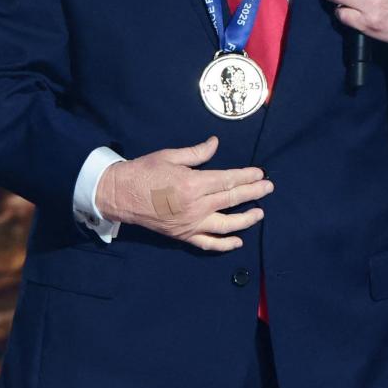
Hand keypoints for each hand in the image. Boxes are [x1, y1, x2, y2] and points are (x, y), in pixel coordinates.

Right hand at [95, 136, 272, 251]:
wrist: (119, 195)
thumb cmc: (144, 172)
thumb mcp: (170, 156)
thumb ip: (197, 153)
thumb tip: (216, 143)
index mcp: (193, 184)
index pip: (229, 181)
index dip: (247, 177)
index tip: (260, 174)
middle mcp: (195, 206)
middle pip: (232, 200)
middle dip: (254, 193)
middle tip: (269, 188)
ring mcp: (190, 224)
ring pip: (227, 225)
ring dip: (247, 219)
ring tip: (260, 213)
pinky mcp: (183, 236)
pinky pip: (208, 243)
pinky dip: (225, 244)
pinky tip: (238, 241)